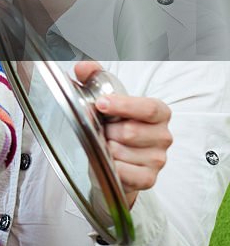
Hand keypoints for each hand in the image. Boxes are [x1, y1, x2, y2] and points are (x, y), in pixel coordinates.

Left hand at [75, 61, 172, 206]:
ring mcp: (158, 159)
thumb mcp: (103, 98)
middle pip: (130, 132)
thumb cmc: (112, 125)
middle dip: (107, 130)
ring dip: (106, 149)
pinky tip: (109, 160)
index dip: (123, 106)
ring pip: (122, 152)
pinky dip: (110, 166)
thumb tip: (82, 67)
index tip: (100, 104)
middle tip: (101, 130)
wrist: (111, 158)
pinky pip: (124, 172)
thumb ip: (92, 77)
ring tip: (106, 145)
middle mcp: (163, 136)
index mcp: (158, 112)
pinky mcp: (148, 178)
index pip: (148, 108)